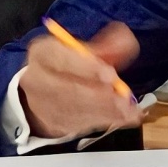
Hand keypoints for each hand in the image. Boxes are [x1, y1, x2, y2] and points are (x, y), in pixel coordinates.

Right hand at [16, 21, 142, 138]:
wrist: (43, 94)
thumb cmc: (68, 67)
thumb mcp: (83, 50)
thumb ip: (107, 46)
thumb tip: (126, 42)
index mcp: (43, 53)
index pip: (61, 59)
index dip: (87, 68)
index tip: (111, 75)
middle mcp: (37, 79)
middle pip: (68, 89)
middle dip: (100, 95)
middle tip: (123, 98)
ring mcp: (43, 105)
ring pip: (76, 110)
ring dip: (106, 111)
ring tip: (129, 111)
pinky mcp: (53, 124)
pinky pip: (79, 124)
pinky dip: (103, 121)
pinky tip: (122, 118)